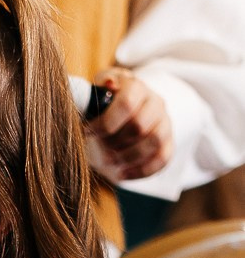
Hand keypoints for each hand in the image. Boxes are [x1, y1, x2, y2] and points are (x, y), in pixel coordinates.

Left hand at [86, 67, 172, 181]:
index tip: (88, 132)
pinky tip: (122, 173)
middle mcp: (155, 103)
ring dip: (127, 157)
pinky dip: (139, 170)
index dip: (105, 122)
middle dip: (114, 142)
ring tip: (109, 160)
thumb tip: (108, 84)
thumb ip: (97, 90)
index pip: (127, 103)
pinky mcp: (168, 144)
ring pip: (153, 143)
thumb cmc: (103, 108)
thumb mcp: (96, 94)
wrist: (119, 120)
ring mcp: (165, 124)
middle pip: (139, 126)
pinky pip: (162, 159)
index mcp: (136, 87)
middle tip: (100, 147)